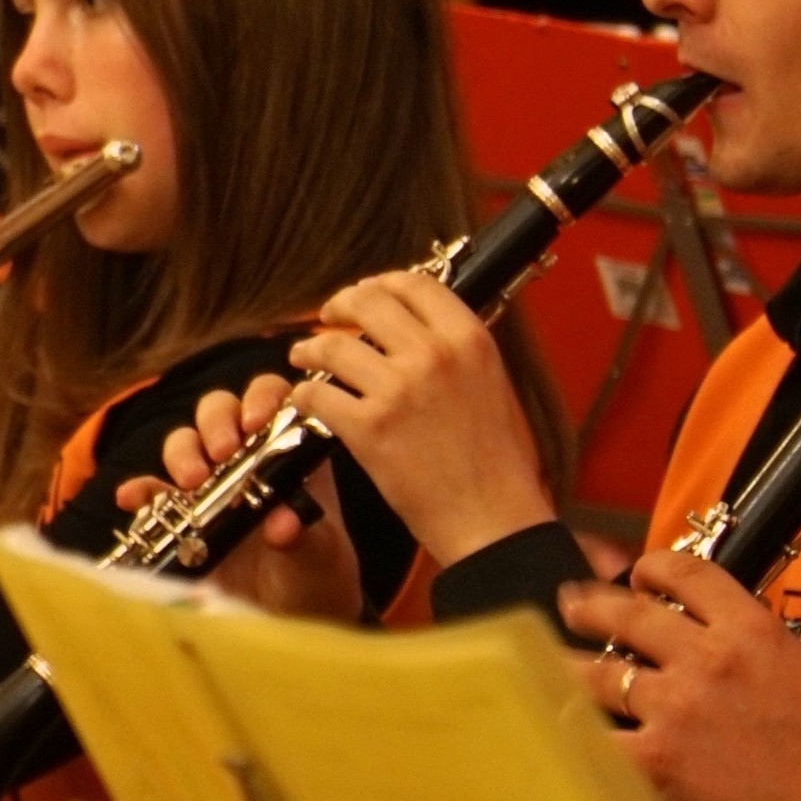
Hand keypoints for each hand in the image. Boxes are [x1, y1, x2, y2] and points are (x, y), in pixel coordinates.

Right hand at [114, 375, 361, 620]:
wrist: (295, 620)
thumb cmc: (319, 577)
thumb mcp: (320, 555)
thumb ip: (305, 534)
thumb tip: (282, 522)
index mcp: (290, 453)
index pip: (272, 399)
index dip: (261, 398)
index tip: (255, 422)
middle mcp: (248, 459)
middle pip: (220, 410)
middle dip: (216, 422)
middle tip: (222, 453)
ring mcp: (212, 486)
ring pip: (185, 442)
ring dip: (183, 451)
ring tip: (192, 482)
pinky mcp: (183, 518)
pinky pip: (154, 492)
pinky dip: (141, 490)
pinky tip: (132, 497)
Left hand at [286, 275, 553, 566]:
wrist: (492, 517)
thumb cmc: (497, 461)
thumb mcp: (491, 384)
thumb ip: (457, 350)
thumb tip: (419, 327)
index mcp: (468, 339)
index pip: (413, 284)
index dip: (381, 284)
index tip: (365, 295)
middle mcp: (433, 354)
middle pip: (367, 301)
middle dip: (339, 306)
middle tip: (327, 319)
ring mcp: (398, 389)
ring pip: (332, 344)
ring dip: (310, 348)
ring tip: (303, 357)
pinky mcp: (369, 428)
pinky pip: (317, 393)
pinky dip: (305, 394)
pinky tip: (307, 400)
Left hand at [559, 546, 800, 800]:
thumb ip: (768, 642)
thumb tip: (741, 632)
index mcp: (748, 632)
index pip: (687, 576)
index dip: (654, 567)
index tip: (640, 574)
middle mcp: (704, 660)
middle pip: (629, 614)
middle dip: (592, 605)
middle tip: (574, 604)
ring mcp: (674, 709)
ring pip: (600, 673)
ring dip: (571, 663)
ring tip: (555, 659)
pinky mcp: (654, 759)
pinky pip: (596, 737)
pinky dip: (573, 729)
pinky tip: (559, 722)